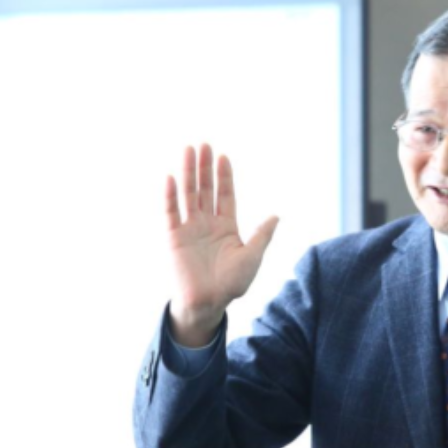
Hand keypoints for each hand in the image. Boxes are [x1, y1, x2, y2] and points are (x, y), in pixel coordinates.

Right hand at [165, 144, 278, 346]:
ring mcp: (189, 229)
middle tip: (204, 144)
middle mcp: (207, 223)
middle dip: (204, 167)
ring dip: (188, 173)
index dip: (224, 176)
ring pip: (188, 195)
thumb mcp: (252, 256)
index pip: (225, 194)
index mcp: (226, 226)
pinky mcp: (174, 238)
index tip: (223, 156)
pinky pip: (171, 212)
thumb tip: (276, 215)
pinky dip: (170, 195)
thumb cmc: (232, 283)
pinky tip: (171, 177)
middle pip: (205, 189)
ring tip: (188, 150)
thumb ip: (262, 234)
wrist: (209, 303)